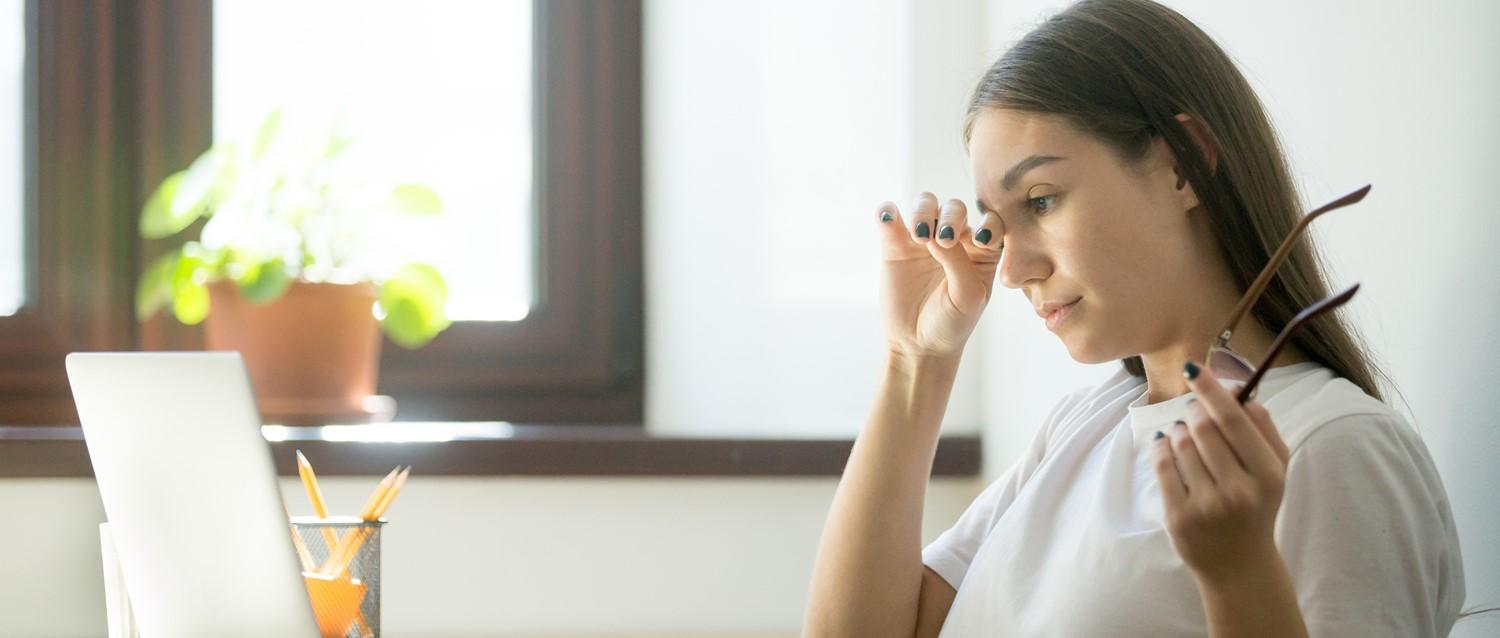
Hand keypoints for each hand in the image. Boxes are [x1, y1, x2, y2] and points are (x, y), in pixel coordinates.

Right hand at [875, 192, 1002, 360]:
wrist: (918, 344)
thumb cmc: (953, 322)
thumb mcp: (967, 295)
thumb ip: (958, 260)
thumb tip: (936, 232)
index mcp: (981, 250)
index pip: (989, 222)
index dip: (987, 223)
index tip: (979, 241)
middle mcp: (954, 238)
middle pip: (954, 208)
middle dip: (950, 217)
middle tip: (943, 240)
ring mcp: (923, 239)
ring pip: (924, 204)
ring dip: (922, 211)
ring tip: (919, 235)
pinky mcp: (894, 244)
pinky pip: (889, 216)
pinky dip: (887, 211)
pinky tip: (888, 219)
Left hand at [1152, 361, 1290, 583]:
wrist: (1240, 565)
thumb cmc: (1257, 508)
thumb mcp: (1274, 472)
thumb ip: (1264, 431)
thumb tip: (1242, 392)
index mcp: (1268, 474)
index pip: (1233, 420)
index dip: (1211, 390)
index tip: (1194, 369)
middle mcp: (1239, 490)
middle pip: (1203, 428)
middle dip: (1193, 412)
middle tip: (1193, 412)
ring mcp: (1207, 505)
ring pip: (1180, 444)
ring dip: (1178, 431)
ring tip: (1185, 436)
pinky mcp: (1179, 516)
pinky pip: (1162, 466)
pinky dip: (1160, 448)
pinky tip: (1166, 444)